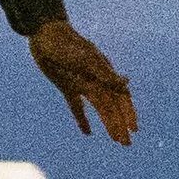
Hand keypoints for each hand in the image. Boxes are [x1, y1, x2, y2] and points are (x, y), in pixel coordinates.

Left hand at [29, 19, 136, 143]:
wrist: (44, 35)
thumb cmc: (67, 45)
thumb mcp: (86, 60)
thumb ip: (105, 74)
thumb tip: (127, 83)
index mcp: (105, 74)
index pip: (120, 98)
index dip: (128, 114)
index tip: (133, 130)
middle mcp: (97, 80)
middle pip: (112, 107)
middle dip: (120, 124)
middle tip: (126, 144)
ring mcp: (83, 84)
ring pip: (99, 109)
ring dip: (108, 124)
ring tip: (116, 140)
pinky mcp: (68, 86)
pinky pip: (77, 106)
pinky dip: (82, 119)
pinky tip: (87, 133)